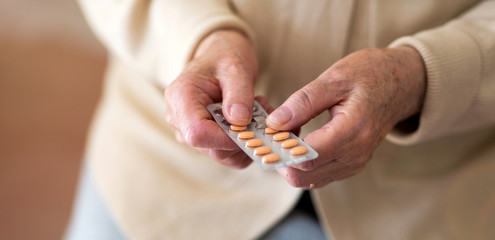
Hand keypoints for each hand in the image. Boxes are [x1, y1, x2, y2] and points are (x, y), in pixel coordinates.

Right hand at [164, 30, 257, 168]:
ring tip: (258, 111)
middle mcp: (179, 120)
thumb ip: (238, 93)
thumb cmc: (224, 57)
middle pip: (210, 148)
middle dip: (242, 137)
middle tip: (262, 111)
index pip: (196, 133)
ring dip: (247, 139)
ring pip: (222, 155)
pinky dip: (246, 143)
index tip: (250, 125)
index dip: (226, 137)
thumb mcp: (235, 67)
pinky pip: (228, 155)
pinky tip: (252, 122)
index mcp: (181, 97)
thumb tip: (239, 121)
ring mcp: (189, 133)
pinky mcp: (203, 141)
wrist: (219, 58)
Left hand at [266, 47, 425, 188]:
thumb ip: (303, 102)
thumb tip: (276, 122)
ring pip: (308, 179)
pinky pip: (319, 175)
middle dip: (281, 158)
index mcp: (353, 131)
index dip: (280, 149)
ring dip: (290, 162)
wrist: (401, 83)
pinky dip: (302, 164)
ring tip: (285, 134)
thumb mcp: (334, 78)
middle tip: (272, 134)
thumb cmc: (369, 75)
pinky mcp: (351, 165)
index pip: (306, 157)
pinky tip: (298, 141)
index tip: (266, 133)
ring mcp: (354, 163)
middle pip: (303, 176)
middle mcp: (355, 155)